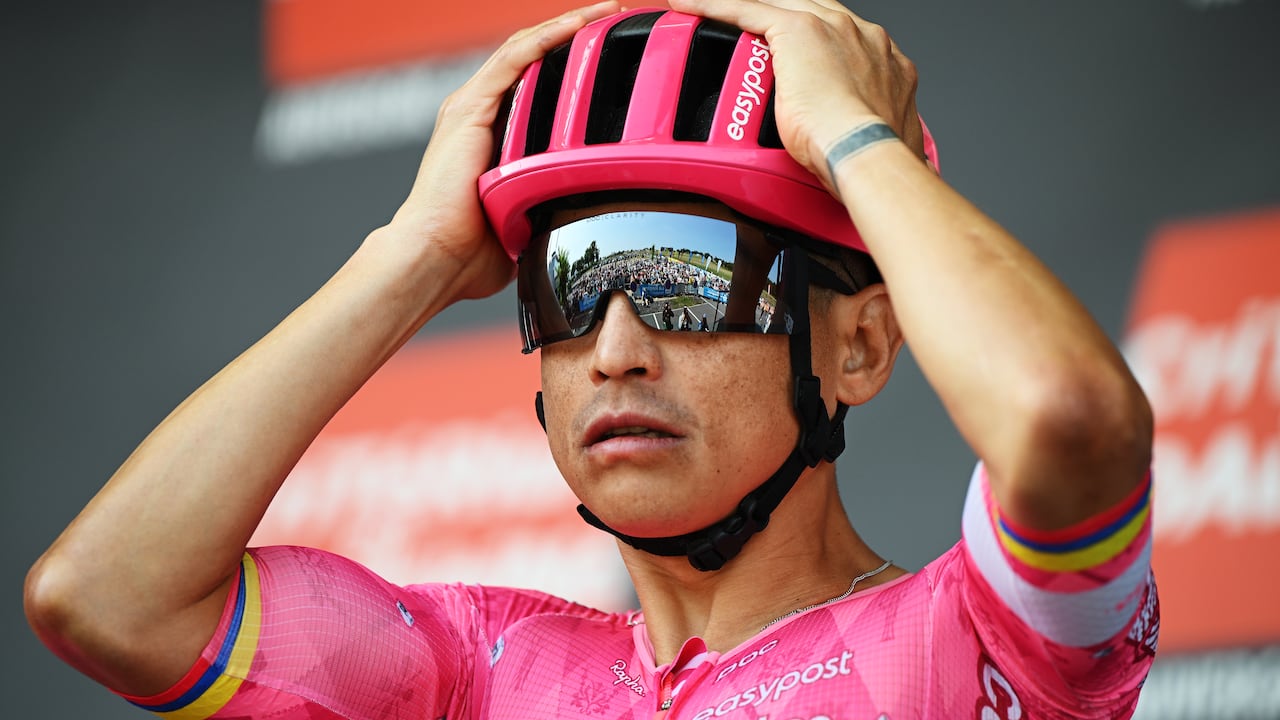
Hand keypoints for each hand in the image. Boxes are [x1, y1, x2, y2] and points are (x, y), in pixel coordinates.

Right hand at [383, 1, 621, 303]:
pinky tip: (580, 23)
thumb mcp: (527, 222)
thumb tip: (592, 222)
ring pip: (528, 48)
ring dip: (571, 25)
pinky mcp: (469, 108)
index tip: (621, 60)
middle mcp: (480, 114)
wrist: (433, 259)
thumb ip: (554, 209)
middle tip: (623, 21)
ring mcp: (472, 107)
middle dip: (580, 36)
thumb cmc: (471, 256)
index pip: (542, 86)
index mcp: (493, 137)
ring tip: (611, 11)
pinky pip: (515, 58)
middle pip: (537, 58)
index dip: (578, 67)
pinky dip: (548, 37)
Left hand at [668, 0, 924, 191]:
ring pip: (776, 5)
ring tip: (711, 12)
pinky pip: (747, 9)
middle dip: (781, 16)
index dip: (816, 41)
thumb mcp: (871, 142)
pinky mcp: (797, 30)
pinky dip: (714, 6)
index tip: (799, 58)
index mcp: (883, 59)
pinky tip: (689, 5)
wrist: (865, 151)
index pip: (839, 36)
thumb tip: (850, 161)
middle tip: (753, 35)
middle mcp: (861, 35)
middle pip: (809, 9)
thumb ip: (860, 137)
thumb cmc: (871, 158)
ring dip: (743, 10)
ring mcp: (830, 27)